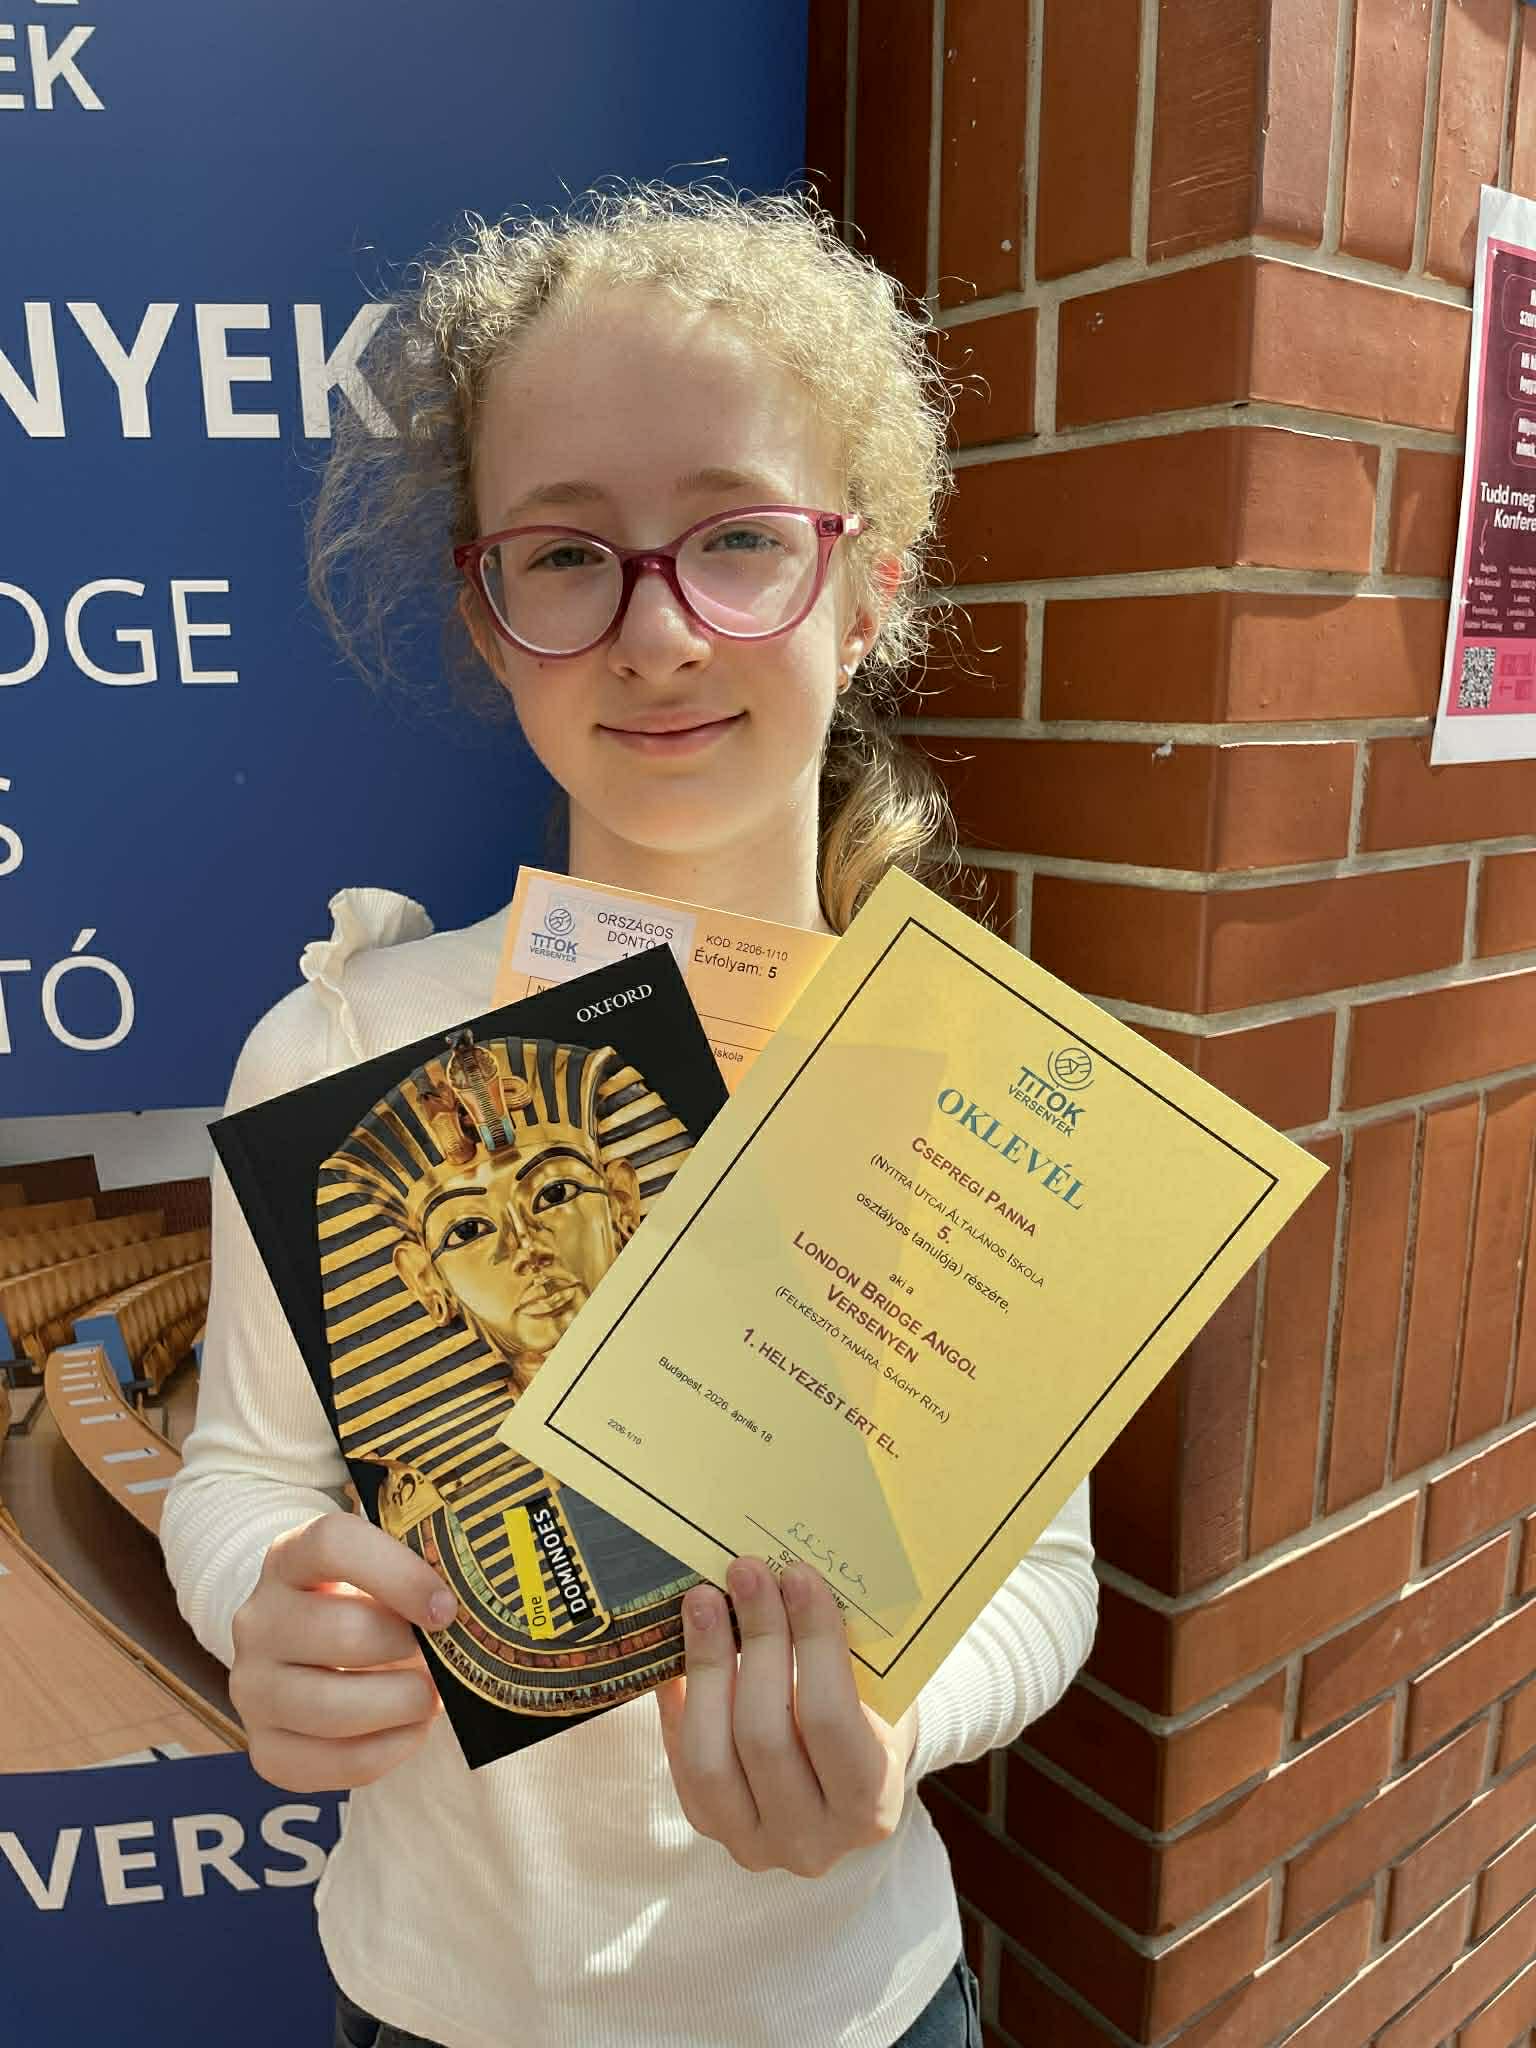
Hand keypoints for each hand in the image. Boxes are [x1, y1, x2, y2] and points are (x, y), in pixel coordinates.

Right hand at [229, 1513, 454, 1792]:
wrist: (305, 1646)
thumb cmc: (362, 1600)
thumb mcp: (380, 1568)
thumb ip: (420, 1571)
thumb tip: (480, 1604)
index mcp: (290, 1556)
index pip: (334, 1545)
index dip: (399, 1574)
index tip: (445, 1608)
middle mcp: (259, 1619)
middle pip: (342, 1632)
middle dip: (408, 1650)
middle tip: (441, 1657)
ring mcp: (253, 1686)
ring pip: (330, 1707)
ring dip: (400, 1704)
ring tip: (430, 1696)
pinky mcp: (265, 1747)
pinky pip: (329, 1762)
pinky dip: (386, 1751)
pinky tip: (409, 1729)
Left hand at [656, 1557, 917, 1877]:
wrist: (848, 1781)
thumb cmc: (870, 1721)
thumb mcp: (878, 1697)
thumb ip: (843, 1654)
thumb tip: (789, 1577)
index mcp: (870, 1804)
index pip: (831, 1720)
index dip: (813, 1643)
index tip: (798, 1576)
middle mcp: (810, 1840)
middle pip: (764, 1734)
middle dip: (755, 1641)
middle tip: (745, 1573)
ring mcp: (753, 1842)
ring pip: (710, 1755)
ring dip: (706, 1664)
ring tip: (704, 1600)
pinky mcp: (710, 1826)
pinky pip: (681, 1760)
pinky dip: (677, 1700)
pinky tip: (679, 1647)